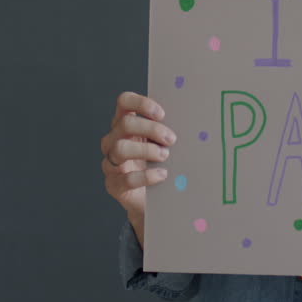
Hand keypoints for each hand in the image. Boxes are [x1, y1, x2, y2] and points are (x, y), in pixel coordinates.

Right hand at [100, 91, 176, 245]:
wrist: (152, 199)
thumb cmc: (158, 164)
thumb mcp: (161, 143)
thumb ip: (166, 131)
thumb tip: (190, 122)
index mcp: (124, 124)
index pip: (124, 102)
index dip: (141, 103)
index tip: (161, 114)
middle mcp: (113, 140)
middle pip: (125, 124)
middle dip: (151, 129)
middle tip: (171, 139)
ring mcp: (110, 162)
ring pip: (120, 148)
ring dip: (146, 150)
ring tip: (165, 156)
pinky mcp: (114, 184)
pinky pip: (126, 178)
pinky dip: (146, 176)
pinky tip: (162, 175)